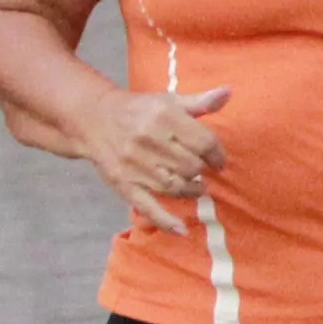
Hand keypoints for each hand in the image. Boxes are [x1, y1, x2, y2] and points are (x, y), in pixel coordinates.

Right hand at [84, 82, 231, 240]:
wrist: (94, 118)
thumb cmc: (139, 110)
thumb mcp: (169, 101)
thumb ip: (200, 102)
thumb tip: (229, 93)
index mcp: (164, 117)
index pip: (204, 142)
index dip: (217, 155)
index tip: (218, 161)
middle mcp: (149, 140)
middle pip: (191, 166)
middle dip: (201, 171)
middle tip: (201, 172)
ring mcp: (135, 164)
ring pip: (174, 186)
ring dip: (191, 191)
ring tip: (196, 187)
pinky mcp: (123, 183)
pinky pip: (147, 207)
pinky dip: (166, 221)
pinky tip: (182, 231)